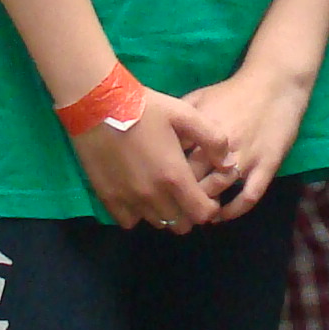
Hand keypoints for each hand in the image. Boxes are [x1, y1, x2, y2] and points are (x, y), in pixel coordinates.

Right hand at [70, 92, 224, 230]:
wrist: (99, 105)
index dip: (208, 207)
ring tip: (163, 191)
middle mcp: (152, 196)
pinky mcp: (108, 198)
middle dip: (188, 212)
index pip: (202, 214)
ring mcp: (128, 199)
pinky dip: (138, 213)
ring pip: (156, 223)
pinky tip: (139, 194)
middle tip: (185, 192)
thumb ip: (213, 139)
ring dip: (164, 213)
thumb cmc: (146, 107)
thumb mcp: (186, 114)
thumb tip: (229, 163)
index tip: (206, 195)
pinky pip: (129, 221)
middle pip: (180, 224)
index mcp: (175, 177)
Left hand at [173, 60, 311, 219]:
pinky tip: (222, 216)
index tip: (158, 184)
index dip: (163, 174)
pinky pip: (248, 196)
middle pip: (192, 178)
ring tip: (194, 212)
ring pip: (218, 189)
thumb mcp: (200, 97)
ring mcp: (246, 157)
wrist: (275, 83)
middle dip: (180, 194)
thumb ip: (178, 118)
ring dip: (204, 205)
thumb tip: (155, 135)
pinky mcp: (267, 166)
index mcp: (202, 129)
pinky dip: (233, 211)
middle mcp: (221, 146)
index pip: (175, 159)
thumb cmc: (234, 91)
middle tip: (173, 205)